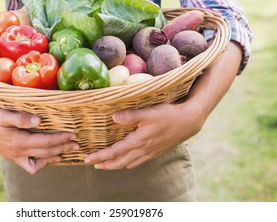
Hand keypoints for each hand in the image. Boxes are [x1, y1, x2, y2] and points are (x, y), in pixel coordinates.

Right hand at [0, 31, 77, 174]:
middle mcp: (18, 152)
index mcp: (19, 142)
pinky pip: (29, 165)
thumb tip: (38, 120)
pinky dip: (40, 162)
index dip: (61, 139)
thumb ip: (20, 118)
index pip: (46, 142)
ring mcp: (15, 156)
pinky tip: (46, 156)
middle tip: (76, 145)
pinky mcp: (12, 156)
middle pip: (46, 154)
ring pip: (39, 163)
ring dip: (54, 157)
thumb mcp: (3, 115)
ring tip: (65, 152)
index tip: (73, 134)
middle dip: (63, 149)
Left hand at [85, 42, 242, 169]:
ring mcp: (150, 153)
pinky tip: (126, 160)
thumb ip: (130, 115)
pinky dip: (127, 163)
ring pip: (129, 164)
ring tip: (106, 164)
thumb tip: (112, 117)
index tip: (88, 159)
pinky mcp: (156, 152)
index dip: (100, 156)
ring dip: (115, 165)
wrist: (189, 121)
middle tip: (93, 164)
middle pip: (120, 162)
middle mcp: (143, 150)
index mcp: (139, 141)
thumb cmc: (168, 114)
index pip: (114, 152)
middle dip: (105, 164)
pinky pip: (138, 162)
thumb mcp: (148, 112)